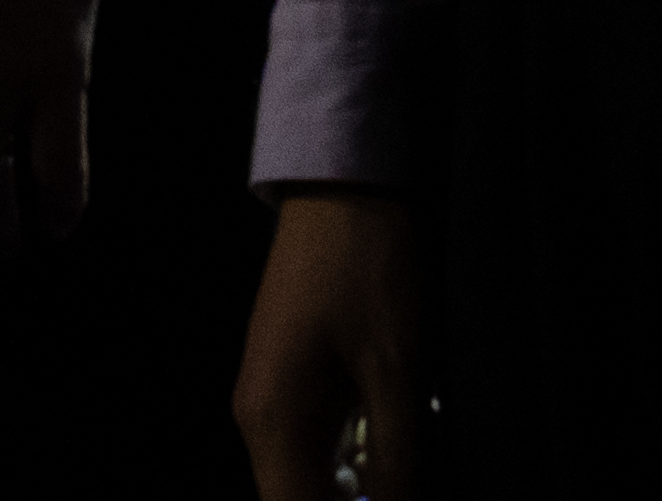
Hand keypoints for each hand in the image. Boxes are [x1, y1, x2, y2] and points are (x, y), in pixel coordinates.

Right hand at [235, 190, 432, 496]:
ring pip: (304, 480)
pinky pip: (312, 449)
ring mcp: (269, 396)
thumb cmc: (365, 267)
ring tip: (400, 483)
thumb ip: (397, 457)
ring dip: (350, 493)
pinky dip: (349, 469)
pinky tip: (389, 461)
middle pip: (294, 500)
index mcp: (274, 418)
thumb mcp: (397, 369)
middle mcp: (258, 415)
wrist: (342, 191)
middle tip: (404, 492)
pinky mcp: (288, 382)